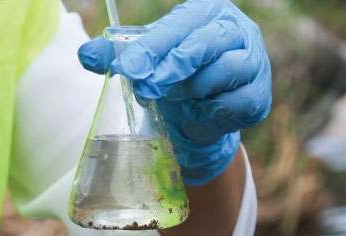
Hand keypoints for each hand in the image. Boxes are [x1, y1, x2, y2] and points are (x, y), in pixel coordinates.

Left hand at [78, 0, 271, 185]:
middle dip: (172, 67)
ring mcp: (254, 62)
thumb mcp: (145, 59)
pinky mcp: (259, 96)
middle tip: (145, 87)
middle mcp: (238, 30)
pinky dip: (210, 110)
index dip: (153, 46)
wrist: (200, 114)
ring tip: (174, 97)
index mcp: (209, 11)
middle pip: (206, 43)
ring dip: (191, 89)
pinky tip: (197, 110)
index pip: (180, 24)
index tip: (126, 67)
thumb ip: (116, 54)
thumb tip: (86, 55)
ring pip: (224, 72)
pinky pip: (234, 103)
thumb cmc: (175, 73)